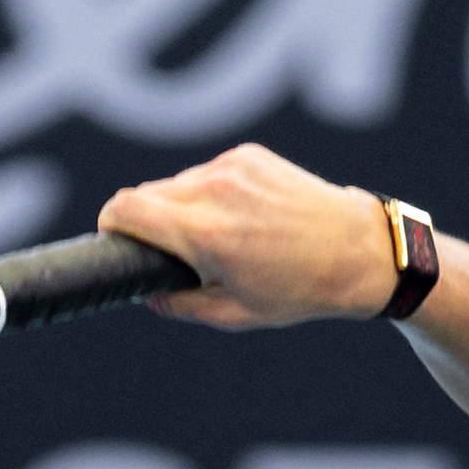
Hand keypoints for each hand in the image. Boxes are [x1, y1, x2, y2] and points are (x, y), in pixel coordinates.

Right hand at [97, 143, 401, 328]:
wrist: (359, 251)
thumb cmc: (299, 290)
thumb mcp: (233, 314)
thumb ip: (177, 303)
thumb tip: (144, 290)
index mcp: (205, 233)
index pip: (123, 209)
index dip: (108, 226)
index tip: (114, 241)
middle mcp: (214, 190)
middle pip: (144, 195)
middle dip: (146, 223)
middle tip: (171, 252)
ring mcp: (233, 167)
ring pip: (176, 183)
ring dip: (179, 207)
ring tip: (217, 238)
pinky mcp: (249, 155)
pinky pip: (207, 172)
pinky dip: (209, 193)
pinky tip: (241, 217)